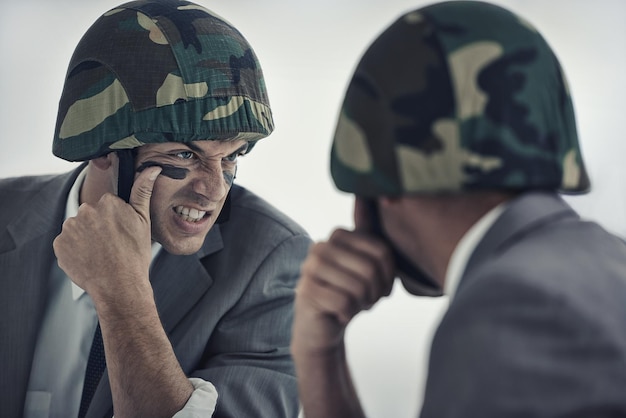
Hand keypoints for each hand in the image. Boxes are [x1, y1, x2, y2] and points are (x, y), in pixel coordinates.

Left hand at [53, 166, 161, 299]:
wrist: (119, 287)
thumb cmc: (135, 255)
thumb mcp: (143, 221)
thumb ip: (143, 191)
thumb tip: (152, 168)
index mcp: (107, 202)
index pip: (107, 204)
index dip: (115, 219)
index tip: (121, 232)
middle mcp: (85, 211)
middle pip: (91, 215)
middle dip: (99, 226)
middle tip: (112, 244)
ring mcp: (70, 229)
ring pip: (78, 228)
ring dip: (86, 238)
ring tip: (101, 254)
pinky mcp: (59, 245)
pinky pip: (67, 243)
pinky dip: (75, 250)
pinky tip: (89, 259)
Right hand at [292, 198, 394, 354]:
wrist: (321, 326)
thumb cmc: (347, 292)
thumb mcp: (364, 262)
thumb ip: (368, 233)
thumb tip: (366, 196)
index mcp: (337, 236)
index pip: (381, 252)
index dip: (389, 276)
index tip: (381, 287)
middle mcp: (321, 247)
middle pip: (371, 269)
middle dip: (375, 292)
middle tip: (366, 300)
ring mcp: (310, 268)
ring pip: (358, 287)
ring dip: (362, 304)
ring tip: (352, 305)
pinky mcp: (306, 292)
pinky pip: (345, 303)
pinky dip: (348, 313)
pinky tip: (339, 313)